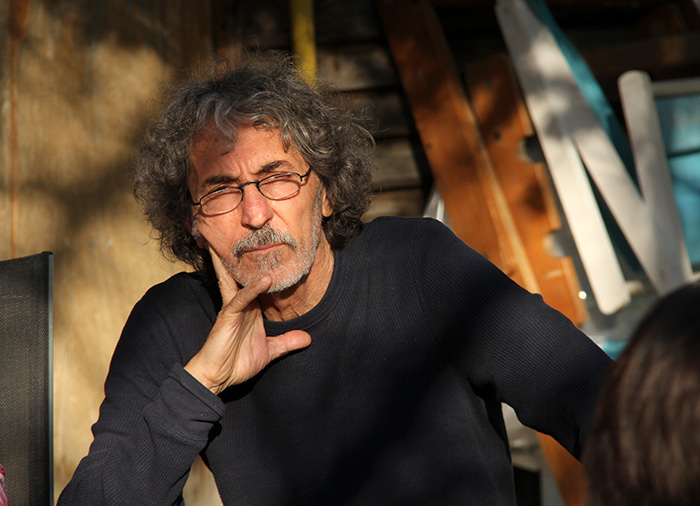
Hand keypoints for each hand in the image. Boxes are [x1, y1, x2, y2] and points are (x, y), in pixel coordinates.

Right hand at [184, 248, 311, 394]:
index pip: (256, 281)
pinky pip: (240, 299)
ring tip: (246, 239)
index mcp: (249, 307)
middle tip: (247, 231)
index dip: (263, 265)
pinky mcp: (227, 316)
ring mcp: (233, 308)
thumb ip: (287, 342)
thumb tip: (309, 339)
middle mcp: (240, 303)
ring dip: (241, 261)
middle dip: (244, 253)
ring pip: (236, 279)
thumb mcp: (270, 351)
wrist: (217, 377)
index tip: (271, 247)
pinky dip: (252, 289)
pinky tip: (263, 280)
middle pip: (241, 273)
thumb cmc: (237, 362)